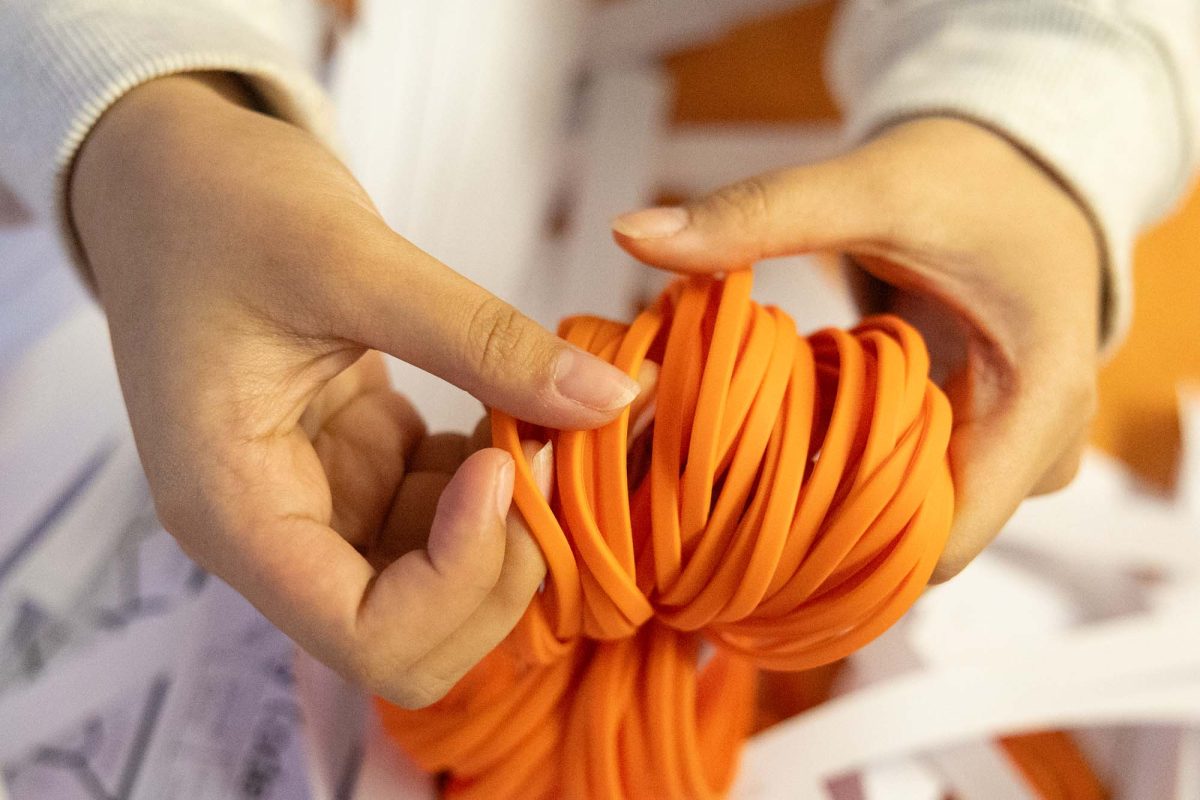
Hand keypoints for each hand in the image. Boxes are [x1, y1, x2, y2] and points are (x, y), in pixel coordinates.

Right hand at [69, 73, 636, 705]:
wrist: (171, 173)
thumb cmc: (220, 204)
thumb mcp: (349, 259)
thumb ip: (482, 340)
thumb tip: (611, 398)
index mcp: (234, 510)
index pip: (365, 636)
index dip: (458, 578)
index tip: (501, 466)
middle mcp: (272, 532)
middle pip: (412, 635)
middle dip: (499, 564)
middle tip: (553, 453)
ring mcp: (319, 505)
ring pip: (441, 583)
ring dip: (510, 521)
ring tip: (544, 415)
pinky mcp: (356, 471)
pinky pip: (446, 517)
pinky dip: (494, 479)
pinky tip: (509, 405)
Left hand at [612, 117, 1100, 580]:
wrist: (1024, 168)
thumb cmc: (969, 175)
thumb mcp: (868, 188)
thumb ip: (757, 214)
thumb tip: (629, 233)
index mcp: (1040, 404)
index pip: (941, 544)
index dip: (843, 555)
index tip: (741, 532)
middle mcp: (1040, 448)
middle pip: (920, 541)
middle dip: (821, 530)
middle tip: (718, 504)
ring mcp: (1013, 451)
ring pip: (911, 519)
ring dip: (831, 502)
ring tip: (742, 479)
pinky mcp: (981, 441)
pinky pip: (910, 486)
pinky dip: (848, 474)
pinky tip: (786, 451)